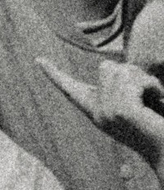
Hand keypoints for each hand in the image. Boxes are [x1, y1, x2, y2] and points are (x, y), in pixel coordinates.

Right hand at [39, 57, 163, 162]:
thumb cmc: (160, 130)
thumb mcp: (135, 107)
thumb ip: (120, 89)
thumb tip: (108, 66)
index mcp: (98, 113)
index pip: (70, 89)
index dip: (54, 74)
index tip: (38, 60)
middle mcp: (98, 113)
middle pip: (106, 67)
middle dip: (132, 73)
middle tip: (149, 94)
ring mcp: (108, 112)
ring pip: (122, 70)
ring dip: (145, 80)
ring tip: (156, 100)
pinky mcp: (123, 112)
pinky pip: (136, 81)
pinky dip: (153, 87)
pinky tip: (160, 102)